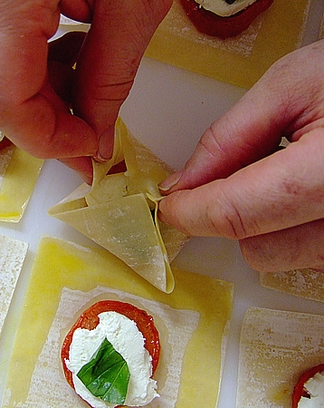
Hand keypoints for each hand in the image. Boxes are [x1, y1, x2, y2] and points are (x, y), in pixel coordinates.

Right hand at [0, 0, 171, 182]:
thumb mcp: (133, 1)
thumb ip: (111, 74)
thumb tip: (95, 140)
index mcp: (5, 1)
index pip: (6, 102)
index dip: (50, 139)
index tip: (89, 148)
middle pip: (0, 94)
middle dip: (53, 123)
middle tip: (94, 135)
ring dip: (48, 94)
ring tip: (92, 75)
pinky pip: (2, 50)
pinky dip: (38, 66)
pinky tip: (74, 48)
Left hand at [159, 39, 323, 272]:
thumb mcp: (293, 85)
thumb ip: (230, 137)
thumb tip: (183, 182)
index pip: (239, 213)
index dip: (192, 211)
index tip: (171, 205)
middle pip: (259, 249)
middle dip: (233, 215)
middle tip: (241, 172)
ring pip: (284, 259)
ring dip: (267, 224)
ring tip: (288, 173)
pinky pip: (311, 254)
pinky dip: (294, 229)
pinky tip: (306, 192)